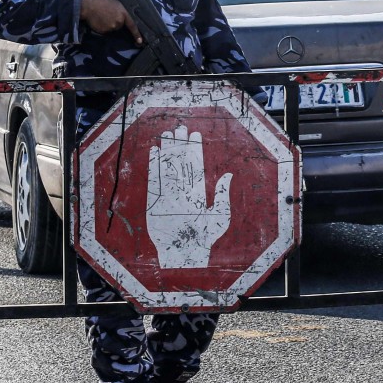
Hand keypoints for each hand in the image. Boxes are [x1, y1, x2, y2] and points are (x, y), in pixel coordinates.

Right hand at [80, 0, 141, 43]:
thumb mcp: (115, 2)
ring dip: (108, 24)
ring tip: (101, 15)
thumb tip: (122, 16)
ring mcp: (112, 27)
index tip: (140, 41)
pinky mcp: (104, 31)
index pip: (132, 25)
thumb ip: (120, 11)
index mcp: (123, 13)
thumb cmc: (100, 0)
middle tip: (107, 13)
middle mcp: (119, 21)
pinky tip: (98, 20)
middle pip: (119, 26)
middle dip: (115, 21)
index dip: (137, 34)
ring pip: (112, 28)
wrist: (88, 4)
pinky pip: (105, 30)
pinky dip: (102, 27)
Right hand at [146, 125, 232, 269]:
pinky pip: (155, 180)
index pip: (195, 166)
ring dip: (167, 151)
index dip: (194, 150)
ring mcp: (168, 195)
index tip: (194, 135)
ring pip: (167, 167)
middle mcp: (182, 191)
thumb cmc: (204, 238)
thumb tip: (228, 174)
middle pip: (180, 162)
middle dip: (180, 145)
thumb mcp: (220, 216)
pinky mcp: (155, 201)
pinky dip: (154, 166)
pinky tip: (155, 152)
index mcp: (197, 193)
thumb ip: (222, 195)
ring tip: (167, 134)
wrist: (185, 254)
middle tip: (179, 127)